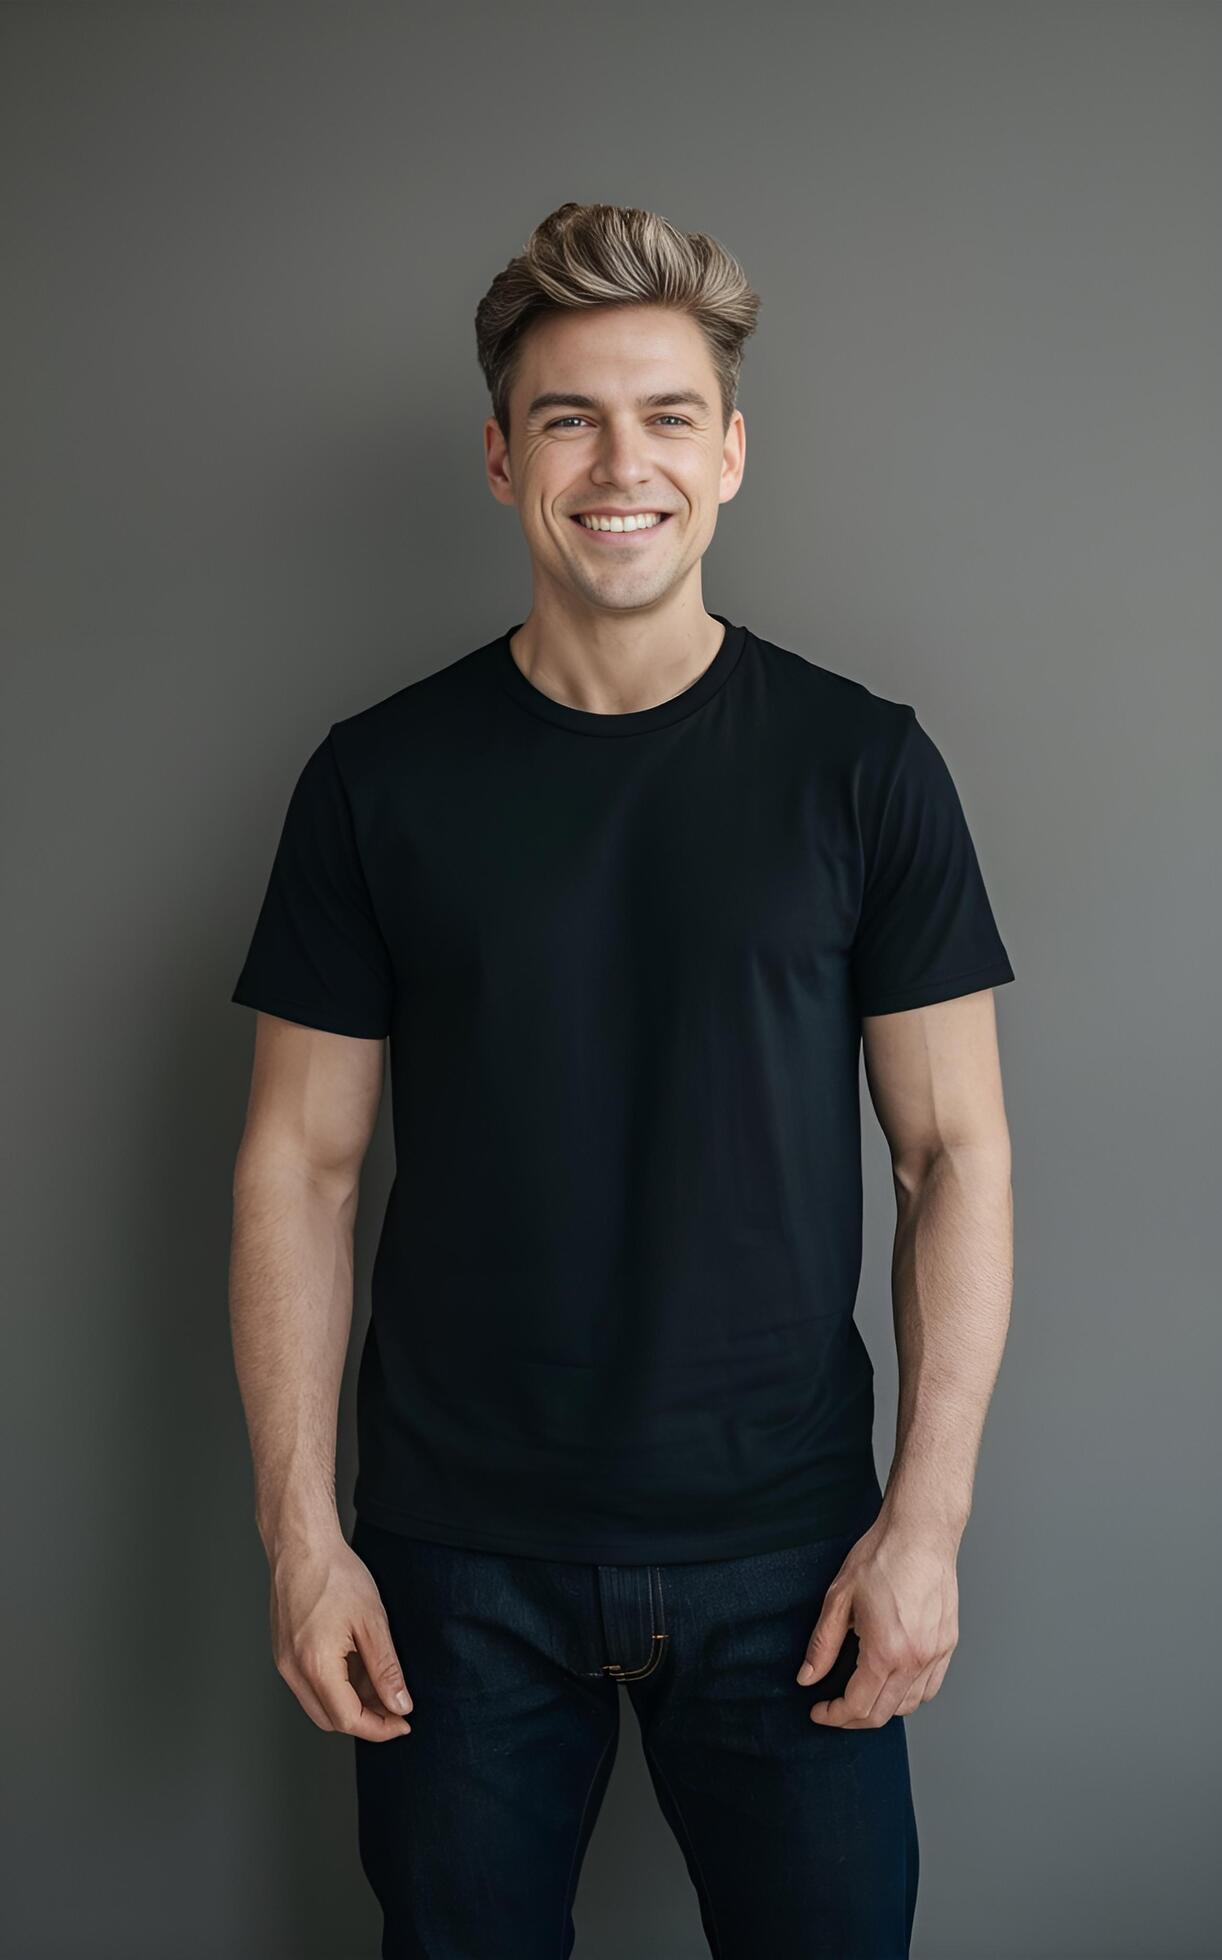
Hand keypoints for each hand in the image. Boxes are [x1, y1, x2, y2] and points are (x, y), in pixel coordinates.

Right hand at [268, 1534, 413, 1741]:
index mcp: (316, 1666)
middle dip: (365, 1720)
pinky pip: (309, 1684)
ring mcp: (285, 1662)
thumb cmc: (335, 1575)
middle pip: (330, 1720)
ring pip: (319, 1704)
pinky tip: (357, 1666)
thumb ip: (386, 1669)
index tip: (404, 1723)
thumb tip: (400, 1705)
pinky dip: (335, 1686)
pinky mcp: (284, 1651)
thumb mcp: (372, 1622)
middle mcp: (293, 1671)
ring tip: (380, 1683)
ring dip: (350, 1704)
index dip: (380, 1728)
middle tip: (395, 1706)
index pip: (349, 1720)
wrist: (302, 1545)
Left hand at [795, 1514, 959, 1727]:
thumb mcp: (839, 1598)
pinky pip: (929, 1687)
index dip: (834, 1716)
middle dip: (853, 1718)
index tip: (818, 1711)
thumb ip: (823, 1645)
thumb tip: (807, 1678)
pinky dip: (908, 1694)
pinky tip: (891, 1680)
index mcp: (886, 1651)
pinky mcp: (948, 1644)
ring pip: (909, 1705)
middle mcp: (915, 1660)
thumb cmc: (881, 1557)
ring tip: (860, 1692)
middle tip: (834, 1708)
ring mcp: (935, 1653)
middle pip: (883, 1714)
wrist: (921, 1532)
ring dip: (882, 1707)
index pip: (858, 1706)